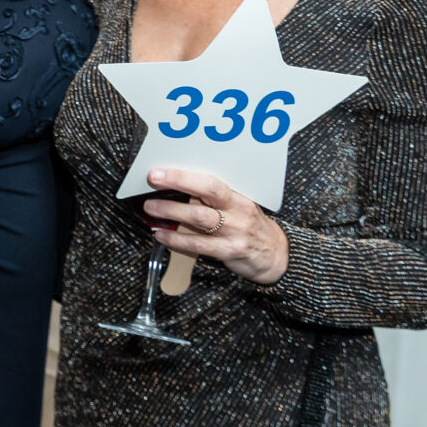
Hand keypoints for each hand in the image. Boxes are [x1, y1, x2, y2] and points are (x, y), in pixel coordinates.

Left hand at [142, 167, 288, 284]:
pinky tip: (161, 235)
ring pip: (199, 218)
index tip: (160, 171)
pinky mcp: (230, 251)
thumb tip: (176, 186)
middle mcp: (237, 210)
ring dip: (171, 211)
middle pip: (207, 192)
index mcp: (238, 196)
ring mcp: (234, 231)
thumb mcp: (238, 207)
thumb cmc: (250, 226)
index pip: (211, 180)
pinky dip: (176, 239)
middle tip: (152, 180)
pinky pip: (198, 245)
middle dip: (178, 183)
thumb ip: (214, 198)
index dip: (185, 175)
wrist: (276, 255)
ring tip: (150, 208)